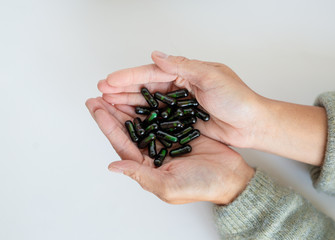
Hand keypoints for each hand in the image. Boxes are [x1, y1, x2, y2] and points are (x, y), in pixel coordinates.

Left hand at [85, 97, 254, 204]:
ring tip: (116, 90)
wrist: (230, 177)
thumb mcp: (168, 185)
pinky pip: (162, 115)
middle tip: (99, 93)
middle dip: (112, 111)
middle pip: (128, 129)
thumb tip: (112, 166)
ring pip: (143, 119)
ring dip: (129, 105)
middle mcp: (153, 152)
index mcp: (146, 167)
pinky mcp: (180, 130)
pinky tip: (144, 93)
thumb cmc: (201, 186)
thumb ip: (140, 175)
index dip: (107, 124)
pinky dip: (151, 104)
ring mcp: (166, 140)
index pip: (121, 142)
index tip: (95, 106)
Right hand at [97, 51, 327, 165]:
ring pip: (149, 103)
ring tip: (107, 105)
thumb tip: (157, 54)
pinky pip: (158, 118)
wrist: (252, 124)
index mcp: (187, 72)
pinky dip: (143, 118)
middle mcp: (181, 86)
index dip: (129, 77)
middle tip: (100, 93)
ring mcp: (180, 104)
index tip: (109, 81)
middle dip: (123, 89)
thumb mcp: (212, 77)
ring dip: (128, 103)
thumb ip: (183, 66)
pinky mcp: (183, 120)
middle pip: (146, 87)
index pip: (152, 72)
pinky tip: (129, 119)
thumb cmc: (238, 99)